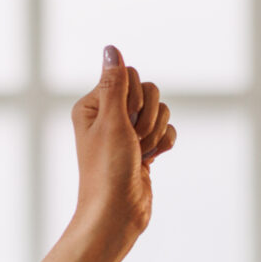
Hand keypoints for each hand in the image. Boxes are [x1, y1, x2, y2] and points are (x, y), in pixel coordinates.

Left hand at [68, 46, 174, 252]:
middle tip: (132, 142)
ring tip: (138, 155)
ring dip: (155, 133)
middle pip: (150, 91)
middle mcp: (108, 116)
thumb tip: (111, 49)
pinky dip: (163, 144)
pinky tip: (150, 160)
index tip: (124, 122)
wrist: (118, 212)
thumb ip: (115, 83)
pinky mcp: (143, 147)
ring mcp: (127, 132)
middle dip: (148, 116)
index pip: (130, 75)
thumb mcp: (111, 121)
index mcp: (93, 105)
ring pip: (161, 111)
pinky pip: (167, 130)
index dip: (135, 97)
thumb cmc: (108, 169)